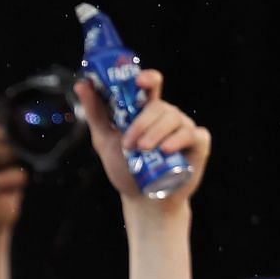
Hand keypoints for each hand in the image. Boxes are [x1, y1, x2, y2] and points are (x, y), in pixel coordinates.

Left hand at [75, 68, 211, 207]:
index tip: (139, 81)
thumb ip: (96, 113)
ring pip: (174, 118)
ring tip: (143, 150)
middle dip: (142, 123)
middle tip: (129, 144)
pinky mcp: (198, 144)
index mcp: (147, 111)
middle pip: (159, 106)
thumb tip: (81, 84)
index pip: (151, 85)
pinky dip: (179, 139)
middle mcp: (167, 116)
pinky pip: (193, 134)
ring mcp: (184, 128)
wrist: (142, 200)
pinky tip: (166, 149)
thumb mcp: (105, 140)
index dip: (147, 78)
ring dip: (156, 132)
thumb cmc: (126, 168)